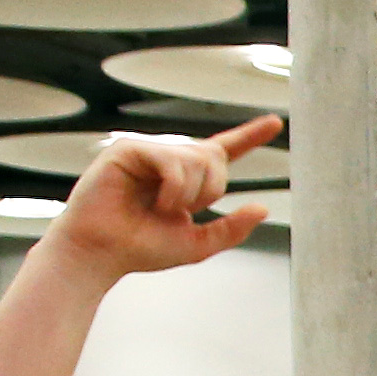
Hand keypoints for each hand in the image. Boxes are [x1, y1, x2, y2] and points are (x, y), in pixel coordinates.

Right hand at [45, 118, 276, 277]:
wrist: (102, 253)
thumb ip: (232, 229)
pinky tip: (155, 202)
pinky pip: (172, 161)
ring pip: (198, 159)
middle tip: (177, 212)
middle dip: (210, 190)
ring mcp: (148, 151)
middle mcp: (168, 159)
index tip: (274, 122)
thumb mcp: (198, 244)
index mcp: (185, 178)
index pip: (223, 151)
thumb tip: (262, 208)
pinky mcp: (128, 149)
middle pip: (216, 157)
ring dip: (189, 194)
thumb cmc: (140, 248)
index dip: (249, 136)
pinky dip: (173, 189)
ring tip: (160, 209)